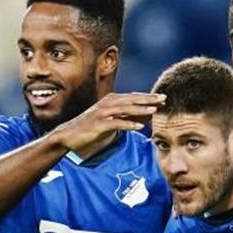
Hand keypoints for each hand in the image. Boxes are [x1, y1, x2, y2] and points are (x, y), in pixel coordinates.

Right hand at [49, 92, 163, 153]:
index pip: (133, 97)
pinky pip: (117, 123)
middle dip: (148, 99)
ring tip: (154, 111)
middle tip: (163, 98)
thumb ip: (127, 117)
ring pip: (126, 109)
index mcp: (112, 100)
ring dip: (141, 110)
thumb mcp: (111, 121)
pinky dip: (129, 124)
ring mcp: (103, 113)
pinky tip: (139, 127)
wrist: (68, 135)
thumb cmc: (91, 129)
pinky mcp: (99, 124)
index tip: (163, 97)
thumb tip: (146, 117)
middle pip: (132, 100)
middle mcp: (108, 103)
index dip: (148, 97)